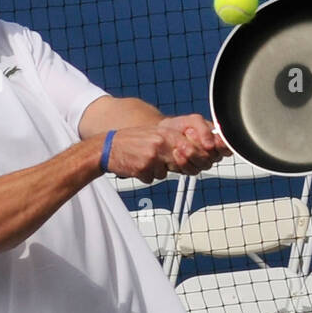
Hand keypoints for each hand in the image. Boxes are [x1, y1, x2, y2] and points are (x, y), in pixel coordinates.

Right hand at [103, 116, 232, 182]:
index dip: (198, 156)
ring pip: (166, 173)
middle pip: (182, 162)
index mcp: (166, 133)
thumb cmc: (133, 142)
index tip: (202, 160)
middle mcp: (161, 144)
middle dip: (180, 166)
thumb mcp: (156, 135)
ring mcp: (152, 157)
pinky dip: (146, 176)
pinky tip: (138, 167)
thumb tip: (193, 153)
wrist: (109, 147)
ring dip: (158, 171)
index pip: (191, 147)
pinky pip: (152, 179)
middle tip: (167, 163)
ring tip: (145, 161)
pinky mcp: (143, 169)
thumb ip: (173, 142)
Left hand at [156, 114, 233, 173]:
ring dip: (192, 153)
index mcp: (216, 142)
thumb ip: (205, 129)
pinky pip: (191, 170)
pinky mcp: (189, 170)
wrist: (163, 133)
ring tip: (181, 143)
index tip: (215, 140)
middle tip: (190, 133)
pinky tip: (177, 152)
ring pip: (203, 164)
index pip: (227, 148)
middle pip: (214, 157)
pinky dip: (183, 161)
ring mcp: (200, 163)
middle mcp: (211, 155)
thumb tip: (210, 143)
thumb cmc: (181, 126)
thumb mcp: (194, 121)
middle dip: (201, 145)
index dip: (223, 146)